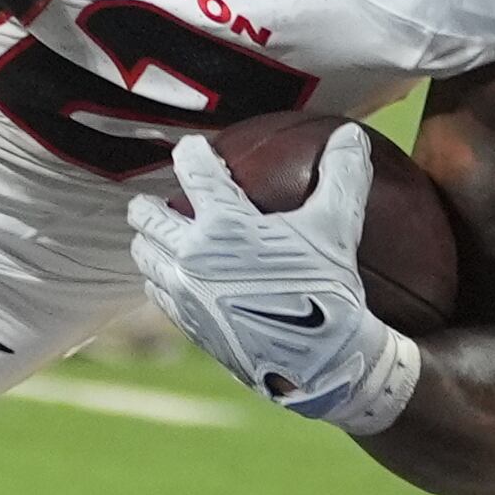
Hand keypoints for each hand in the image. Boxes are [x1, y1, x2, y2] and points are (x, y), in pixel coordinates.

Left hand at [127, 128, 422, 434]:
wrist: (321, 360)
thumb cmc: (328, 288)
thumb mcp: (338, 227)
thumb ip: (342, 175)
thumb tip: (351, 134)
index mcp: (225, 224)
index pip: (194, 172)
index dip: (191, 153)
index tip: (192, 148)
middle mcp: (194, 256)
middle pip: (148, 217)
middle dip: (148, 205)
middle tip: (152, 201)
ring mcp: (186, 292)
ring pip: (143, 255)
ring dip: (146, 241)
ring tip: (153, 236)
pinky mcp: (188, 323)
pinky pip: (156, 292)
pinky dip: (157, 277)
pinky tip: (166, 276)